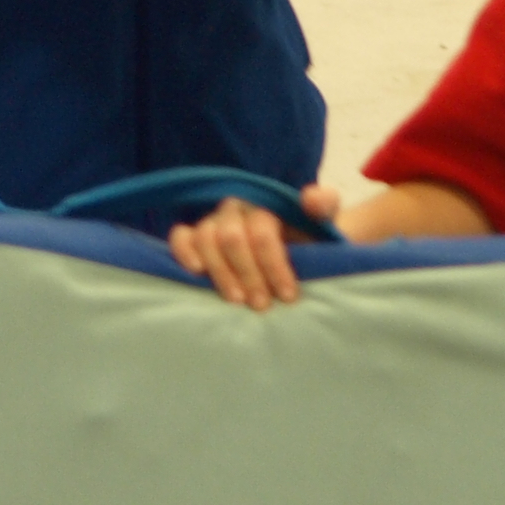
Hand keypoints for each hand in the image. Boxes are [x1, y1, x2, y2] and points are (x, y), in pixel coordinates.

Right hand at [170, 184, 342, 310]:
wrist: (296, 256)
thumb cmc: (308, 244)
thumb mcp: (324, 226)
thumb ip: (324, 205)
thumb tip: (310, 199)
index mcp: (266, 206)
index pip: (263, 232)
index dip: (274, 264)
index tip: (288, 295)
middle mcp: (237, 210)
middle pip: (232, 238)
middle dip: (248, 274)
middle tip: (261, 304)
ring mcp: (214, 222)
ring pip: (207, 238)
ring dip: (220, 272)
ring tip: (236, 300)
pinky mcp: (195, 237)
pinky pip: (180, 236)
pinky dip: (184, 250)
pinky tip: (195, 271)